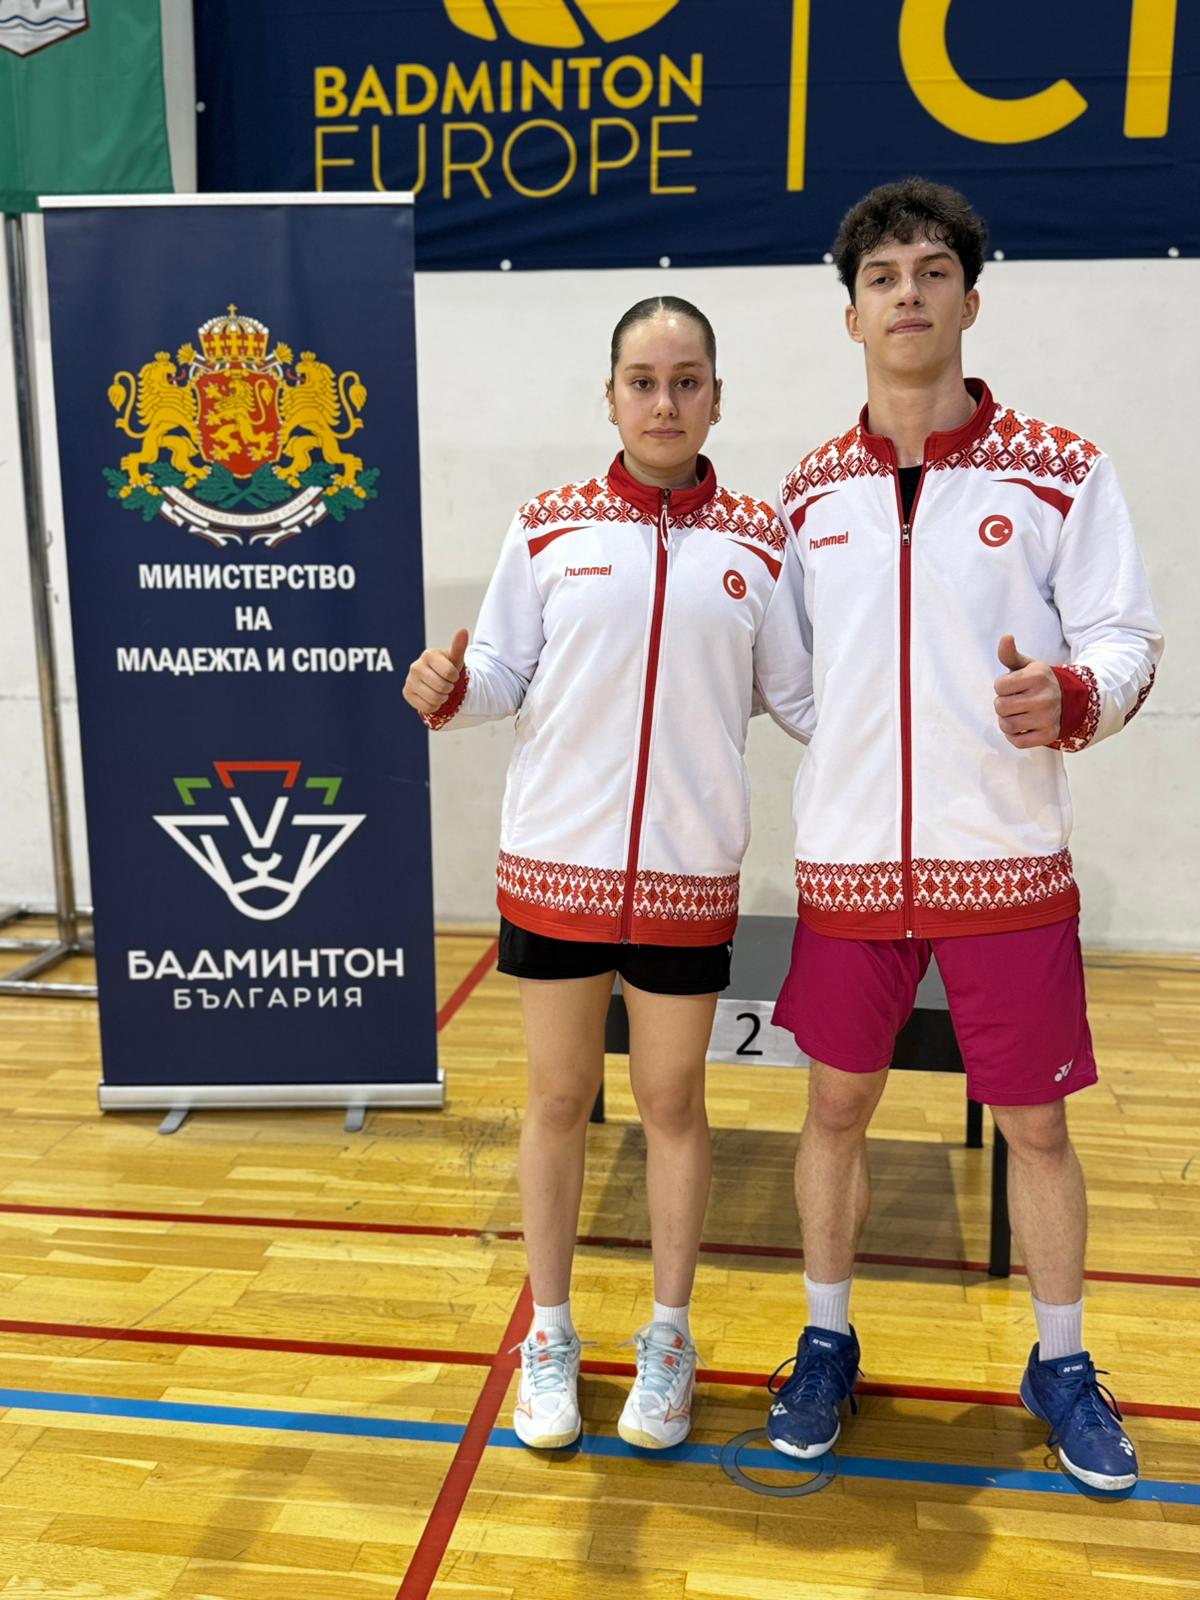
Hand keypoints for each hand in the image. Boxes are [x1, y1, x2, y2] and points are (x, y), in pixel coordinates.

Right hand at [403, 628, 467, 715]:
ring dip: (443, 698)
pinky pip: (426, 707)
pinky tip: (432, 698)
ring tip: (440, 691)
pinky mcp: (406, 693)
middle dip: (449, 688)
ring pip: (434, 699)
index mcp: (428, 655)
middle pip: (442, 687)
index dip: (454, 677)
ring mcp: (409, 680)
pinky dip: (434, 706)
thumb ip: (458, 646)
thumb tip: (463, 630)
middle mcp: (416, 666)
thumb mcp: (455, 659)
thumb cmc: (447, 669)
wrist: (436, 681)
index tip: (452, 674)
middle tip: (446, 684)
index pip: (449, 673)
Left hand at [993, 634, 1060, 748]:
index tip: (1013, 686)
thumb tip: (1006, 637)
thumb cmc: (1040, 682)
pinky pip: (1018, 742)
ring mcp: (1047, 718)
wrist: (1070, 700)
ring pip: (1007, 725)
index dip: (1002, 686)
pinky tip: (1021, 727)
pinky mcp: (1048, 735)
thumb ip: (1010, 654)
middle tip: (1013, 701)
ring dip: (1005, 721)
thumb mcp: (1027, 665)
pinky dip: (1014, 736)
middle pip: (1001, 706)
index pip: (999, 686)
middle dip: (1002, 704)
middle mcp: (1044, 697)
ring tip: (1015, 714)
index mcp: (1037, 676)